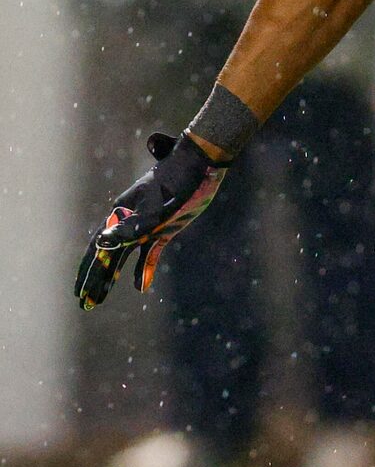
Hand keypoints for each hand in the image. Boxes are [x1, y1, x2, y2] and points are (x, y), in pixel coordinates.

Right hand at [74, 133, 226, 309]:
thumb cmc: (178, 183)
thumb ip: (131, 227)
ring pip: (123, 255)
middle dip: (95, 278)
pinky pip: (149, 252)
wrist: (201, 163)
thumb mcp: (157, 208)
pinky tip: (140, 287)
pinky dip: (143, 269)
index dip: (89, 271)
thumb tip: (101, 243)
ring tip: (100, 299)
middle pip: (107, 253)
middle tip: (84, 303)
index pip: (99, 248)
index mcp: (122, 213)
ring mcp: (146, 223)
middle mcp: (129, 219)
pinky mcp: (164, 227)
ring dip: (112, 276)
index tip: (80, 293)